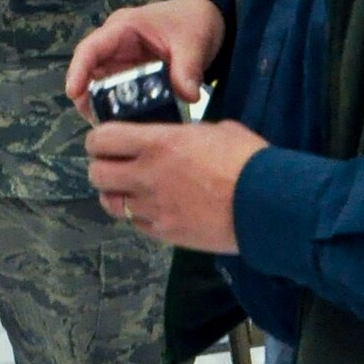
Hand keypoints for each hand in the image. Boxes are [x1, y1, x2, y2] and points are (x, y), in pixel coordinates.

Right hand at [67, 0, 225, 119]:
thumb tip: (188, 97)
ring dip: (101, 105)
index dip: (78, 70)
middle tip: (94, 121)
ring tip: (109, 128)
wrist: (205, 17)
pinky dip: (119, 107)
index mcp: (123, 28)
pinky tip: (126, 124)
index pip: (92, 48)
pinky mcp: (131, 74)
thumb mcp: (193, 42)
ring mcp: (122, 60)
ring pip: (100, 84)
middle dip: (87, 96)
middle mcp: (115, 44)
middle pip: (90, 70)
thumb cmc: (192, 20)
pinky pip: (117, 92)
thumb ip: (188, 69)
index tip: (73, 93)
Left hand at [85, 118, 268, 252]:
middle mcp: (146, 175)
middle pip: (96, 174)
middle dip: (101, 167)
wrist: (268, 204)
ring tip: (129, 189)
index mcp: (157, 143)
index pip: (102, 139)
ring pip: (109, 204)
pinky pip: (134, 224)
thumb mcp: (214, 130)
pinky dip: (136, 216)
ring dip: (115, 194)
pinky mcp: (164, 233)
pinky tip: (152, 208)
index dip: (98, 140)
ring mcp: (153, 208)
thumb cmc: (247, 160)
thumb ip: (185, 134)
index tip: (106, 141)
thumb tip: (181, 136)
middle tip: (115, 165)